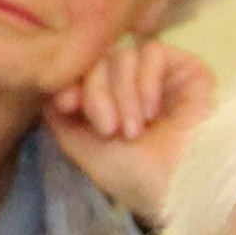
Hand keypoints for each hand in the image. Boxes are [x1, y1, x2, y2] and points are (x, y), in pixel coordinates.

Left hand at [45, 37, 212, 224]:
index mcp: (108, 104)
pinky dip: (145, 81)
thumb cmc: (133, 175)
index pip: (79, 72)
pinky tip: (152, 112)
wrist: (181, 183)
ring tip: (134, 130)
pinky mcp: (185, 67)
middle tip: (108, 129)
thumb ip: (59, 116)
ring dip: (122, 94)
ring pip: (122, 55)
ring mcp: (159, 76)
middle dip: (96, 94)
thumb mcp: (82, 146)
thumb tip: (50, 86)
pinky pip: (152, 51)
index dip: (68, 81)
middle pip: (97, 61)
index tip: (66, 104)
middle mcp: (131, 86)